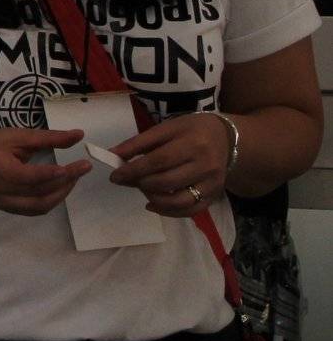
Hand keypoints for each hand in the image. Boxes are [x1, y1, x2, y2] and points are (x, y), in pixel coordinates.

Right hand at [0, 128, 89, 215]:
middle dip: (66, 181)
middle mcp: (0, 190)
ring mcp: (4, 203)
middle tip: (83, 168)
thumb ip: (47, 137)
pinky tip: (59, 188)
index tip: (74, 166)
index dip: (51, 174)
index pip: (26, 176)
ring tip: (73, 178)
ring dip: (62, 194)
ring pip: (40, 206)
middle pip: (38, 192)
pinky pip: (35, 210)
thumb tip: (78, 135)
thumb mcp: (15, 135)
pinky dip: (51, 200)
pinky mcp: (9, 209)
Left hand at [109, 111, 231, 215]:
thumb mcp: (166, 128)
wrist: (226, 139)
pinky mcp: (215, 196)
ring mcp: (213, 184)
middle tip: (126, 180)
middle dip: (140, 183)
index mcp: (193, 143)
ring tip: (142, 188)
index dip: (134, 170)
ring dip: (152, 198)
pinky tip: (152, 204)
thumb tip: (113, 154)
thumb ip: (138, 142)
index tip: (115, 176)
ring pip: (178, 201)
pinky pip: (190, 211)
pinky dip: (168, 212)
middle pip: (167, 182)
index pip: (158, 161)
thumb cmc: (191, 130)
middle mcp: (206, 165)